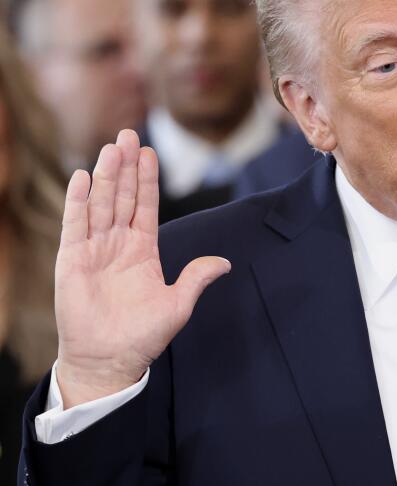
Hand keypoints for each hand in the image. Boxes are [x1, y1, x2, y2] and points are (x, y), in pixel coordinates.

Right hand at [54, 129, 230, 408]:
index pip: (146, 205)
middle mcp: (117, 244)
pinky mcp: (72, 261)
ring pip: (101, 204)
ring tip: (111, 147)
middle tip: (129, 134)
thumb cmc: (143, 336)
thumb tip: (225, 263)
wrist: (110, 360)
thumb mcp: (178, 304)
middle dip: (126, 166)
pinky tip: (83, 178)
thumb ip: (197, 277)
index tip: (149, 152)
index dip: (148, 179)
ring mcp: (94, 250)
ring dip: (106, 176)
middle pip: (122, 196)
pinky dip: (79, 201)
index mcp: (143, 250)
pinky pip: (75, 225)